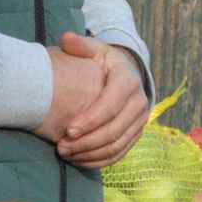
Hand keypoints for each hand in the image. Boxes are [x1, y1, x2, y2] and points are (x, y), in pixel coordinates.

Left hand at [44, 33, 149, 168]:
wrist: (128, 74)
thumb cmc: (104, 62)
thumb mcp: (95, 50)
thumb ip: (80, 45)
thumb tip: (66, 40)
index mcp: (128, 81)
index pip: (110, 106)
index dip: (90, 120)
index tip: (67, 130)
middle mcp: (139, 103)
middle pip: (114, 131)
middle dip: (86, 142)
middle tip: (61, 147)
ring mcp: (140, 121)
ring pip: (117, 146)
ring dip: (90, 154)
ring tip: (65, 154)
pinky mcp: (136, 134)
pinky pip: (119, 153)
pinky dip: (98, 161)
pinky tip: (78, 160)